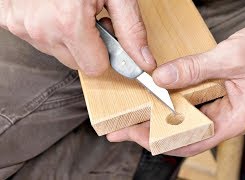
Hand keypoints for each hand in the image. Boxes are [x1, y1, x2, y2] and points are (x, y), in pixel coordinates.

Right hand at [0, 0, 155, 75]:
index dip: (106, 53)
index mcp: (68, 22)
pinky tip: (54, 9)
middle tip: (90, 17)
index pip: (95, 67)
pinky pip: (38, 38)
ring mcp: (21, 24)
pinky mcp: (9, 19)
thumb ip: (131, 30)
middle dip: (89, 45)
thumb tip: (143, 62)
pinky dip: (50, 29)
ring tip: (71, 9)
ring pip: (57, 52)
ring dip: (69, 37)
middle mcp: (41, 28)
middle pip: (76, 62)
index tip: (107, 33)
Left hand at [106, 12, 244, 155]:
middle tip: (124, 125)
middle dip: (153, 130)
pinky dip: (171, 99)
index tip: (137, 133)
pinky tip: (155, 97)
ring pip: (184, 117)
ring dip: (159, 115)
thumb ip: (194, 69)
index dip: (161, 139)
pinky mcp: (215, 93)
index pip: (191, 140)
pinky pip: (189, 101)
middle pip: (183, 132)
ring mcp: (219, 106)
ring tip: (133, 113)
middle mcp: (224, 117)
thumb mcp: (231, 58)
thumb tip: (160, 77)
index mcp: (234, 119)